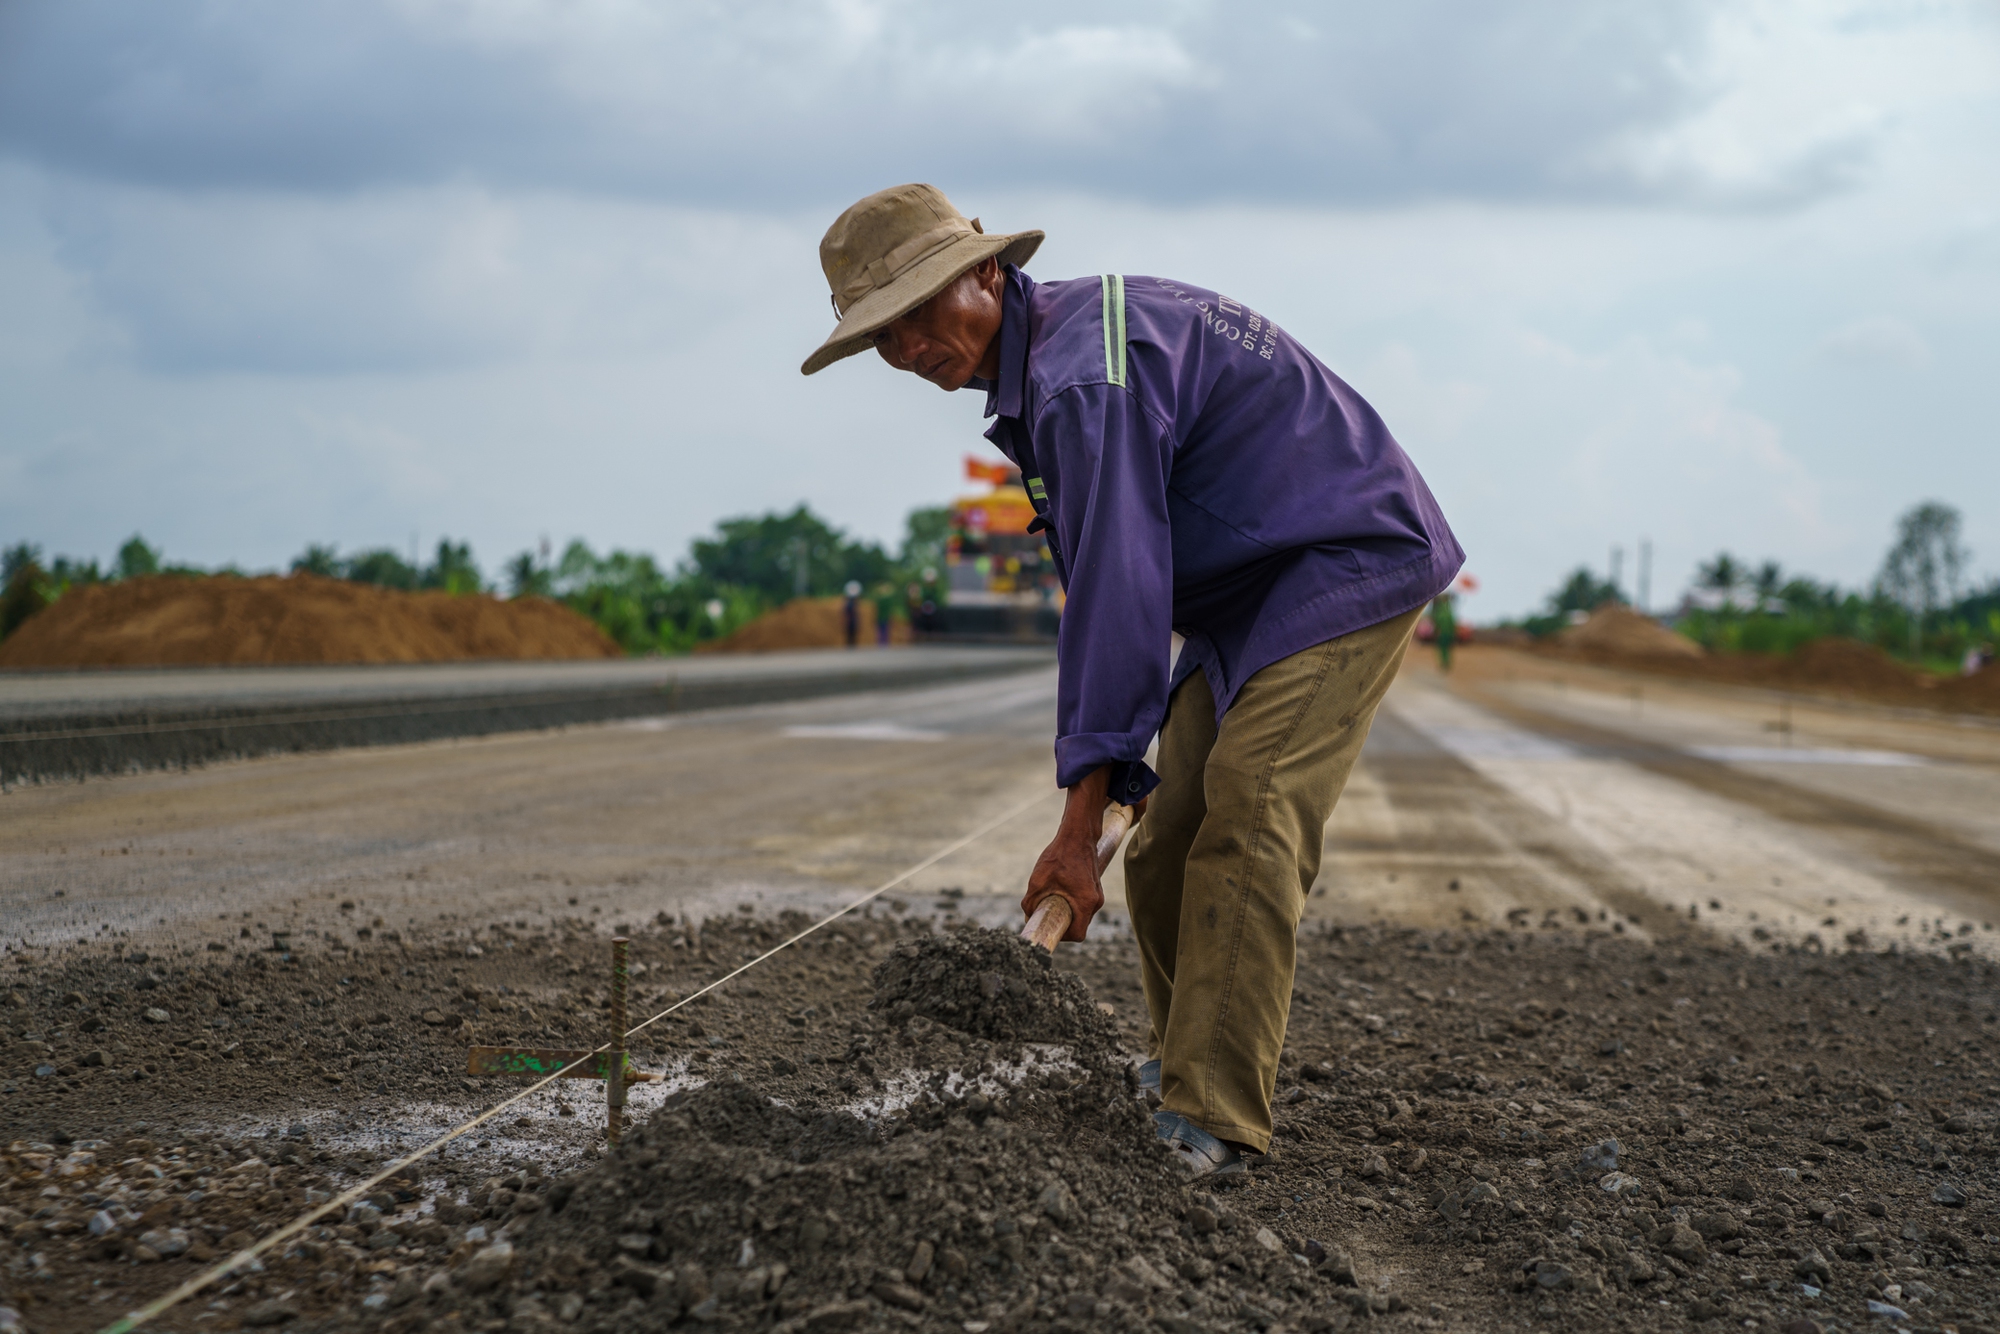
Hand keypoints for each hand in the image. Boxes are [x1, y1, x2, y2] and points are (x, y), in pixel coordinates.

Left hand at [1022, 767, 1109, 942]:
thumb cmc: (1060, 855)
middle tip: (1046, 913)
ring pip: (1081, 915)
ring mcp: (1097, 895)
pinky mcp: (1095, 888)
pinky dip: (1071, 903)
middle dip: (1062, 923)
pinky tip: (1060, 889)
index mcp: (1085, 902)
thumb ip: (1030, 903)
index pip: (1078, 935)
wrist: (1077, 834)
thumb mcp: (1038, 880)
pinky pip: (1083, 904)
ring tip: (1052, 898)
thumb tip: (1028, 917)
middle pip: (1080, 926)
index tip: (1050, 926)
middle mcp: (1096, 901)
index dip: (1062, 936)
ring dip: (1067, 912)